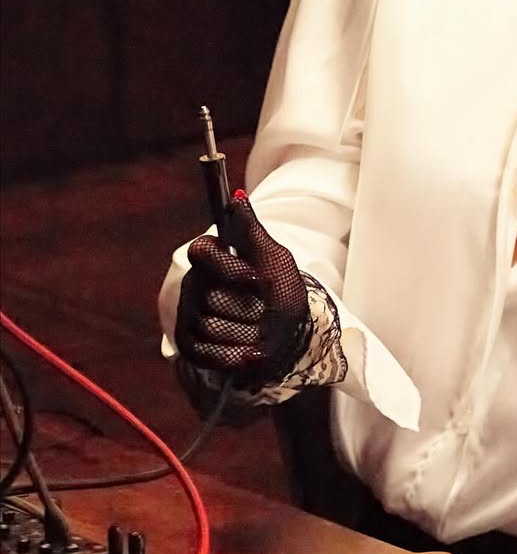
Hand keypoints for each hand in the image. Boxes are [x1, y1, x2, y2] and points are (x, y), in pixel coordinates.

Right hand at [175, 192, 311, 385]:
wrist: (289, 335)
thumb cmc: (281, 291)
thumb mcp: (274, 259)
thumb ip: (253, 232)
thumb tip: (238, 198)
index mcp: (211, 258)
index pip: (203, 252)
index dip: (230, 269)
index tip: (258, 281)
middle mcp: (194, 284)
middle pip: (212, 296)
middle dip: (249, 309)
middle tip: (266, 312)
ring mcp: (189, 315)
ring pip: (210, 325)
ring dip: (247, 334)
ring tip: (261, 333)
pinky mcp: (189, 346)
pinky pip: (206, 353)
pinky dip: (235, 355)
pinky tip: (251, 353)